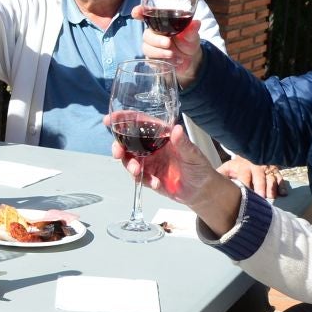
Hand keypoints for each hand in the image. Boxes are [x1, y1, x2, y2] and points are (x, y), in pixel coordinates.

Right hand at [115, 125, 245, 237]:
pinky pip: (139, 178)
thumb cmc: (200, 168)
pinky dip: (143, 180)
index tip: (109, 119)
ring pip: (130, 160)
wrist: (201, 191)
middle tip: (118, 153)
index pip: (140, 123)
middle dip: (119, 146)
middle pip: (128, 142)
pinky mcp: (149, 177)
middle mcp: (152, 147)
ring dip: (130, 165)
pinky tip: (156, 183)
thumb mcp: (194, 155)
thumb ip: (183, 144)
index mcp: (162, 136)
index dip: (124, 119)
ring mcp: (149, 162)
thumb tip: (176, 129)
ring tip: (138, 172)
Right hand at [133, 6, 203, 86]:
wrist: (191, 59)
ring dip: (159, 52)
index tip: (136, 12)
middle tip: (168, 43)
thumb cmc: (188, 42)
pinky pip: (151, 60)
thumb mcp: (192, 35)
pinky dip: (161, 61)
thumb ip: (192, 29)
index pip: (146, 15)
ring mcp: (152, 47)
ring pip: (146, 48)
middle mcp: (154, 34)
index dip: (139, 12)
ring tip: (172, 55)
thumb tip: (196, 23)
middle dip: (156, 40)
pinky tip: (172, 61)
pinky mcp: (152, 59)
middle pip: (146, 35)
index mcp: (161, 24)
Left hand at [218, 155, 281, 198]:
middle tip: (261, 198)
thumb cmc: (237, 165)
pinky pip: (280, 179)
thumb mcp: (227, 168)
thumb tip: (207, 185)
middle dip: (260, 188)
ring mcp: (267, 169)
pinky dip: (282, 186)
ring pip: (271, 179)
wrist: (250, 152)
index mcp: (243, 167)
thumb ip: (220, 176)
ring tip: (272, 197)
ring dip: (272, 188)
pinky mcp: (276, 171)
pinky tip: (283, 194)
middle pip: (259, 178)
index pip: (244, 176)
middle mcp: (256, 167)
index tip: (245, 194)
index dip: (245, 184)